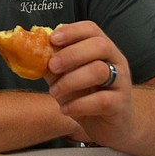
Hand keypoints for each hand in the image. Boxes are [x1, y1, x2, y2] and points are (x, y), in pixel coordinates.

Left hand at [44, 21, 133, 148]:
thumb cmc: (86, 96)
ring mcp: (122, 82)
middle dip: (71, 54)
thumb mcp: (66, 77)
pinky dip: (78, 104)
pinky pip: (102, 100)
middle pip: (99, 45)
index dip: (71, 31)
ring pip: (99, 71)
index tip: (52, 39)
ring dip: (71, 81)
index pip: (91, 29)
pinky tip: (66, 109)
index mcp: (102, 49)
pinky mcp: (121, 104)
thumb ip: (54, 64)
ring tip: (55, 92)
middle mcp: (116, 61)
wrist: (108, 126)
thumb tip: (33, 53)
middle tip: (52, 66)